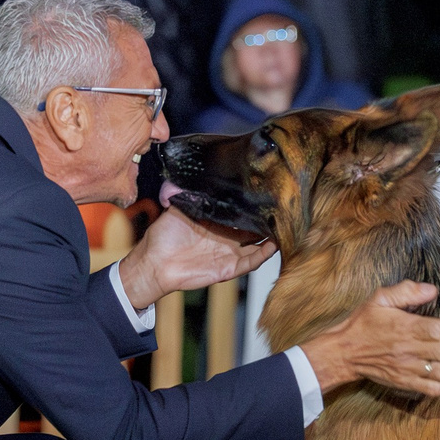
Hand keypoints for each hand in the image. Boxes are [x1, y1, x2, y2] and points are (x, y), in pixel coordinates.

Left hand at [119, 203, 276, 307]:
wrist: (153, 262)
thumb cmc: (162, 237)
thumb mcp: (177, 207)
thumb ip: (188, 193)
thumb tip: (191, 172)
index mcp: (217, 223)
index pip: (240, 213)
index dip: (253, 205)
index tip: (266, 192)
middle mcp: (226, 238)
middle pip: (254, 229)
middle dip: (268, 220)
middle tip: (282, 207)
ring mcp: (229, 254)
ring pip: (258, 246)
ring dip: (271, 238)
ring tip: (285, 225)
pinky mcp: (228, 268)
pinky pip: (250, 262)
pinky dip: (263, 255)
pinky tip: (274, 244)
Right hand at [300, 283, 439, 399]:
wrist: (343, 352)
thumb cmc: (364, 323)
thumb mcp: (380, 298)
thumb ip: (406, 291)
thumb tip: (431, 289)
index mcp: (403, 327)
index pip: (435, 331)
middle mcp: (407, 350)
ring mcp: (406, 369)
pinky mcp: (405, 382)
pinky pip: (430, 389)